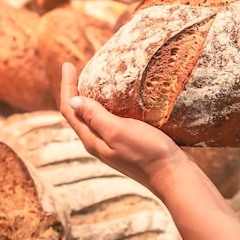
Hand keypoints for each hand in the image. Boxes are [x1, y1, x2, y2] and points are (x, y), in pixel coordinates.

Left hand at [59, 62, 188, 196]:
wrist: (172, 174)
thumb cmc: (147, 153)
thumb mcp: (118, 131)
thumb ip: (96, 117)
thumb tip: (74, 100)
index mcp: (92, 139)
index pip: (69, 110)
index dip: (67, 86)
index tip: (68, 64)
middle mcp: (99, 142)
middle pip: (78, 114)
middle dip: (75, 91)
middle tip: (79, 70)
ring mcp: (114, 144)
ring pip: (94, 117)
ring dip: (91, 98)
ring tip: (97, 80)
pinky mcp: (128, 143)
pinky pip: (111, 121)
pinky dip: (109, 106)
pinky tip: (121, 99)